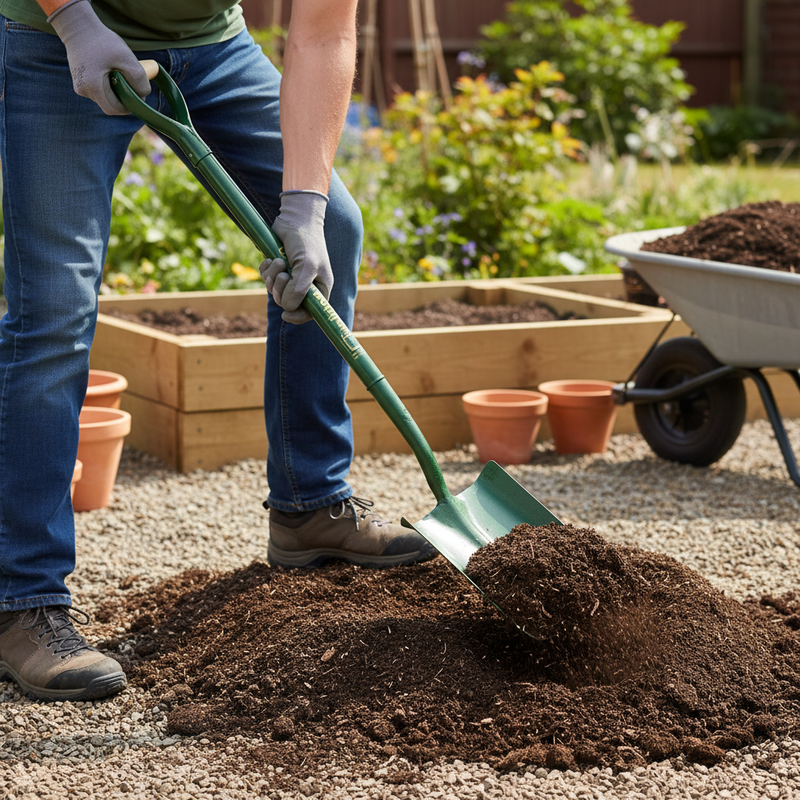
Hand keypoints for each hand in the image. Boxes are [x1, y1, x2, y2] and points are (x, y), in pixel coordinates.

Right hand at [48, 0, 150, 114]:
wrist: (78, 25)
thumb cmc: (103, 41)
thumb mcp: (127, 59)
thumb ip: (139, 80)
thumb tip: (142, 95)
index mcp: (92, 87)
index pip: (113, 109)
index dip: (127, 107)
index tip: (137, 97)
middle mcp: (83, 89)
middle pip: (109, 104)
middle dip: (122, 98)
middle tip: (131, 84)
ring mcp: (79, 85)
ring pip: (103, 97)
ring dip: (115, 90)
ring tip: (118, 71)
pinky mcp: (79, 79)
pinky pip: (97, 88)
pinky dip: (107, 83)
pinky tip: (109, 69)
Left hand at [260, 191, 332, 324]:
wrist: (296, 218)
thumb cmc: (307, 242)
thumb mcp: (307, 267)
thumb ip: (298, 290)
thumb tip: (286, 308)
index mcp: (319, 288)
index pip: (310, 313)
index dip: (297, 316)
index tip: (284, 315)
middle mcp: (306, 285)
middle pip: (288, 303)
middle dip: (281, 290)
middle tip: (282, 275)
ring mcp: (291, 277)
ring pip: (275, 291)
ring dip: (272, 278)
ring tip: (277, 262)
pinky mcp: (278, 268)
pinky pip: (266, 279)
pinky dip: (265, 271)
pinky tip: (270, 259)